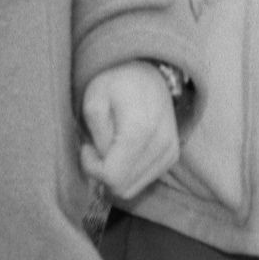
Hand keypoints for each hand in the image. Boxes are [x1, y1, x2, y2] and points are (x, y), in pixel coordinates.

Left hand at [79, 60, 181, 200]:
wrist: (147, 71)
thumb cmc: (115, 83)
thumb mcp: (94, 101)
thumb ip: (98, 137)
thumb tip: (104, 166)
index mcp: (140, 130)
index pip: (112, 176)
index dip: (92, 167)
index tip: (86, 147)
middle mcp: (161, 144)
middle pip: (122, 187)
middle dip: (102, 172)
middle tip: (96, 146)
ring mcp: (170, 151)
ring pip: (132, 188)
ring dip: (116, 173)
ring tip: (110, 146)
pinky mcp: (172, 155)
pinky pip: (144, 180)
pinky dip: (129, 172)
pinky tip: (124, 150)